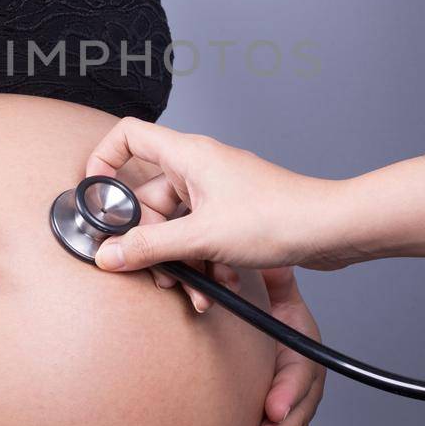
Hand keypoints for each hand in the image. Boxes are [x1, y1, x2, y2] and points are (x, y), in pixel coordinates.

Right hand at [83, 116, 359, 273]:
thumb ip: (150, 248)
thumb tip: (108, 254)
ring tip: (193, 289)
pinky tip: (216, 286)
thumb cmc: (277, 217)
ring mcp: (217, 191)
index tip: (95, 198)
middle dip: (150, 241)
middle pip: (149, 199)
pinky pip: (200, 237)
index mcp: (188, 156)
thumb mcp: (202, 238)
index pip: (129, 136)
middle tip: (155, 271)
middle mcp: (199, 168)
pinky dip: (202, 262)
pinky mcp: (232, 214)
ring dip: (180, 261)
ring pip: (176, 225)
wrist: (329, 230)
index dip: (104, 160)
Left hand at [236, 266, 325, 425]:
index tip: (272, 407)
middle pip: (297, 412)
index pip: (300, 372)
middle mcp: (301, 379)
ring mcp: (290, 403)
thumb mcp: (271, 286)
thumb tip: (273, 259)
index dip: (288, 391)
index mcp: (301, 347)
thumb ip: (273, 277)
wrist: (256, 321)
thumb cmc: (263, 303)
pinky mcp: (274, 421)